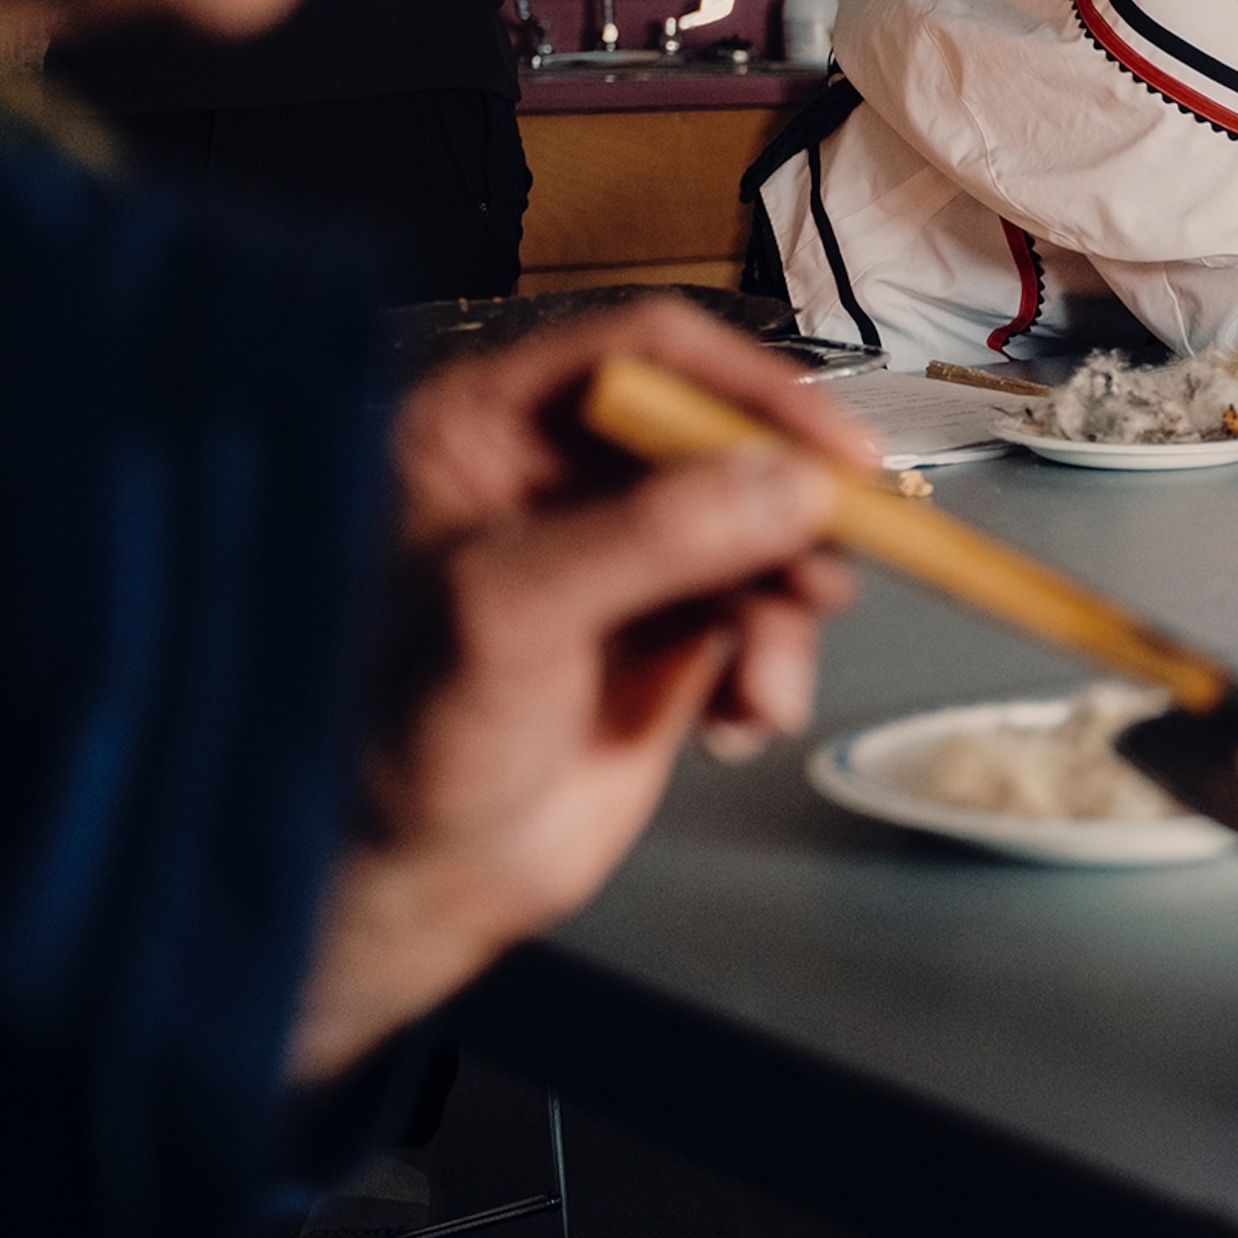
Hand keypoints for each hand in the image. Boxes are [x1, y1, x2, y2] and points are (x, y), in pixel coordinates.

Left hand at [289, 304, 867, 1079]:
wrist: (421, 883)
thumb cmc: (404, 742)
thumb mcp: (513, 614)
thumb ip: (651, 535)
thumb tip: (790, 485)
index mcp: (488, 427)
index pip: (645, 354)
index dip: (747, 388)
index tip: (833, 449)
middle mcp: (559, 474)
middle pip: (725, 438)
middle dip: (787, 515)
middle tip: (825, 570)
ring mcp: (623, 551)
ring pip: (764, 527)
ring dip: (788, 609)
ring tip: (765, 684)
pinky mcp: (670, 625)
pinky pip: (769, 609)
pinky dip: (776, 664)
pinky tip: (741, 720)